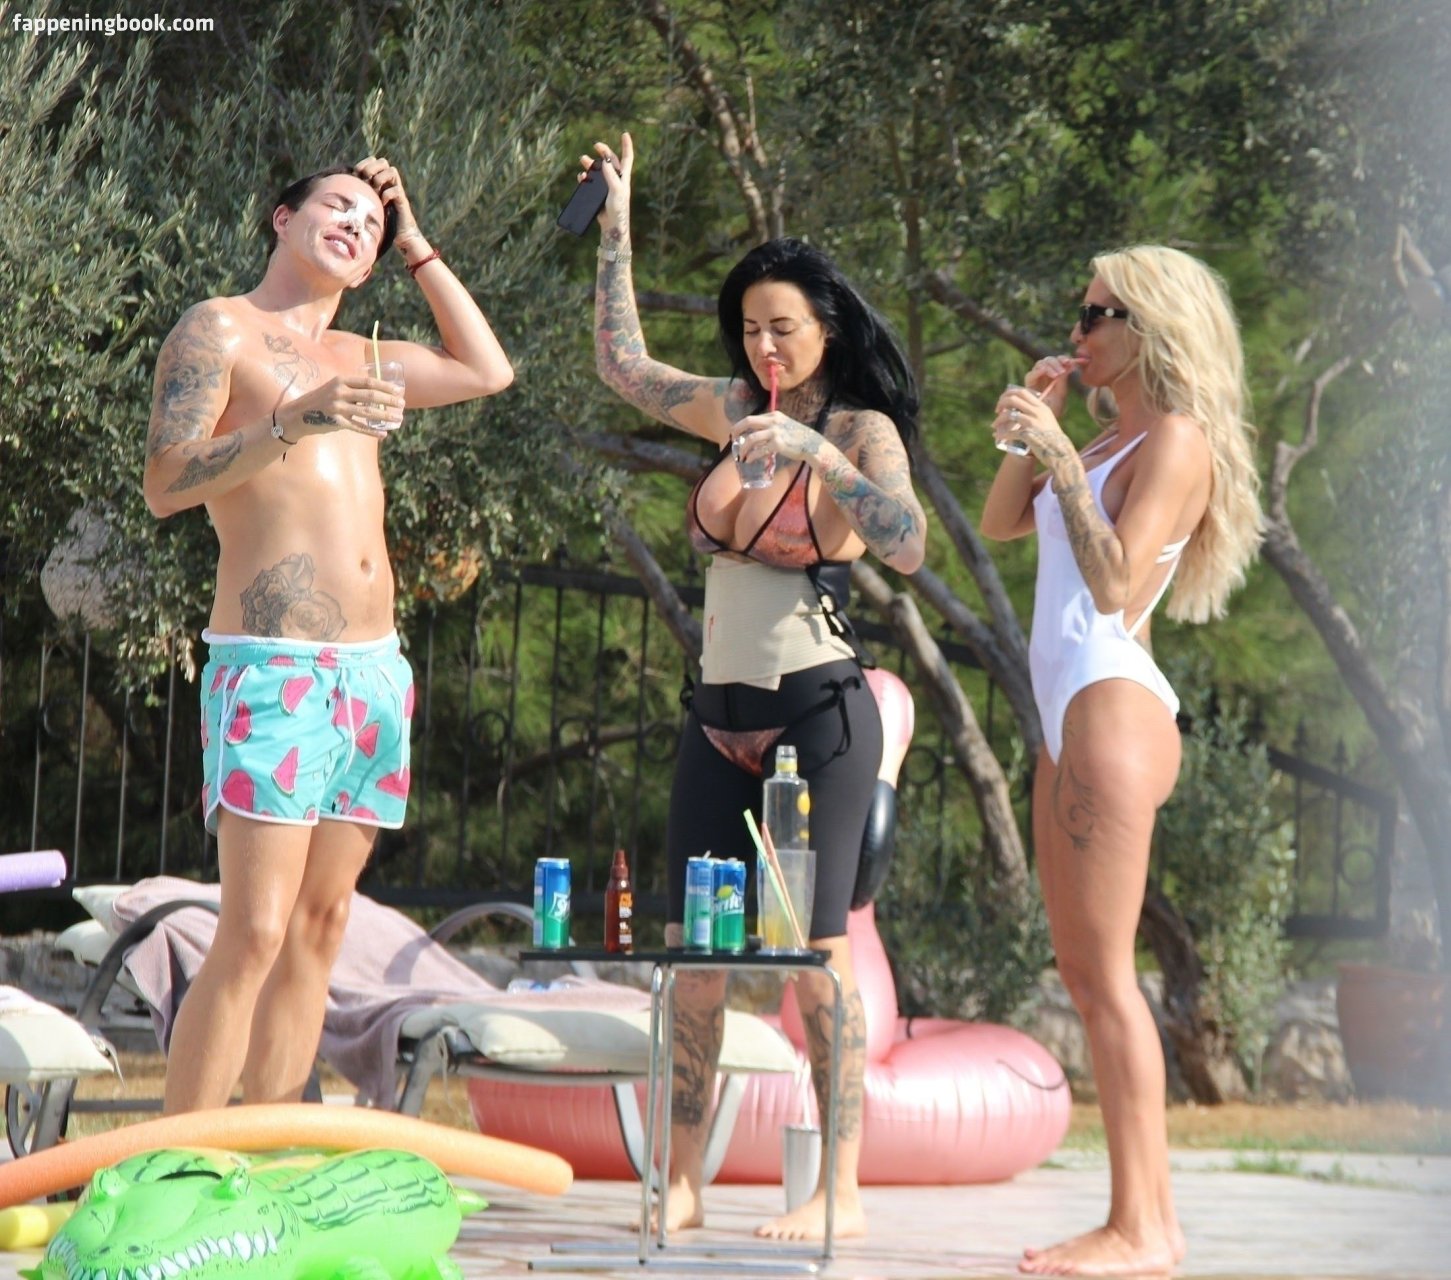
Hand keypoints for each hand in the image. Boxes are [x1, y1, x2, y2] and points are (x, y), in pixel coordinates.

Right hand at [278, 374, 404, 440]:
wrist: (299, 414)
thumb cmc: (322, 400)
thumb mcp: (334, 388)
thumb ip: (352, 389)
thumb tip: (377, 392)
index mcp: (341, 381)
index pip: (368, 382)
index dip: (385, 386)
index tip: (398, 390)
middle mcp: (339, 392)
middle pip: (370, 396)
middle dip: (389, 400)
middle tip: (402, 404)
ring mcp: (337, 407)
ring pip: (367, 412)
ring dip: (385, 416)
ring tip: (398, 419)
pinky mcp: (336, 422)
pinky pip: (358, 427)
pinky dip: (371, 431)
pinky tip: (383, 434)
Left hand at [354, 155, 421, 255]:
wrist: (399, 237)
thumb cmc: (380, 225)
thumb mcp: (364, 208)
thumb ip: (355, 198)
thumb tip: (333, 191)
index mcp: (379, 182)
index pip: (373, 161)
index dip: (364, 163)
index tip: (356, 172)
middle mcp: (388, 184)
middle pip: (383, 162)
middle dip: (372, 167)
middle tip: (366, 178)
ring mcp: (396, 191)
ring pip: (392, 171)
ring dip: (381, 178)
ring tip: (375, 190)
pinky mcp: (402, 201)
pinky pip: (396, 189)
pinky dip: (388, 194)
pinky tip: (382, 203)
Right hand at [580, 132, 632, 234]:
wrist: (612, 226)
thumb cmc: (618, 209)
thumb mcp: (616, 191)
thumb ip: (611, 176)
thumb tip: (606, 161)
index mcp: (623, 177)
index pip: (627, 158)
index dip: (627, 146)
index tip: (625, 134)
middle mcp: (616, 180)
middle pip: (610, 161)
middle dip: (603, 152)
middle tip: (596, 145)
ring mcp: (607, 187)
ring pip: (598, 171)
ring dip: (591, 164)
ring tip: (582, 159)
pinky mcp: (599, 194)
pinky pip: (591, 183)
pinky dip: (586, 178)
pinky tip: (581, 177)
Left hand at [730, 410, 820, 466]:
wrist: (812, 444)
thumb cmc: (798, 436)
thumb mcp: (785, 425)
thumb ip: (772, 426)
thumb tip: (758, 435)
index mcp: (774, 415)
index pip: (752, 418)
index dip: (741, 426)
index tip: (737, 433)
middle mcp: (774, 421)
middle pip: (748, 422)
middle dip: (736, 430)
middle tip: (732, 439)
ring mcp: (775, 433)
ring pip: (751, 438)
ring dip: (743, 448)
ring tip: (741, 456)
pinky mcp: (778, 445)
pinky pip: (760, 451)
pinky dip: (752, 456)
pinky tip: (749, 460)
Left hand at [992, 382, 1069, 460]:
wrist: (1059, 452)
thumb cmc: (1051, 437)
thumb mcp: (1046, 419)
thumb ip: (1035, 411)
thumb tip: (1016, 407)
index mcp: (1041, 406)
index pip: (1022, 392)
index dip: (1008, 394)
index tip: (1002, 401)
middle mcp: (1037, 412)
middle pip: (1013, 399)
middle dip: (1001, 403)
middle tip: (997, 411)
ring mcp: (1032, 423)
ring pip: (1008, 415)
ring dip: (998, 420)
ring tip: (994, 426)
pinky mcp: (1028, 435)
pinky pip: (1009, 432)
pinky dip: (1001, 435)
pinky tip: (997, 437)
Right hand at [1022, 355, 1084, 417]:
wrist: (1043, 423)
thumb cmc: (1054, 410)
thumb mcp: (1061, 394)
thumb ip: (1063, 380)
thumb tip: (1070, 364)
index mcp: (1054, 376)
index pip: (1057, 361)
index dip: (1062, 359)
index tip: (1069, 361)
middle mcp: (1044, 375)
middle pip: (1048, 360)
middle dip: (1056, 362)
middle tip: (1063, 369)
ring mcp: (1035, 379)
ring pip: (1040, 364)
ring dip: (1049, 366)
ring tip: (1056, 374)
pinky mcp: (1027, 385)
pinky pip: (1031, 374)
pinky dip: (1039, 371)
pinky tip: (1045, 372)